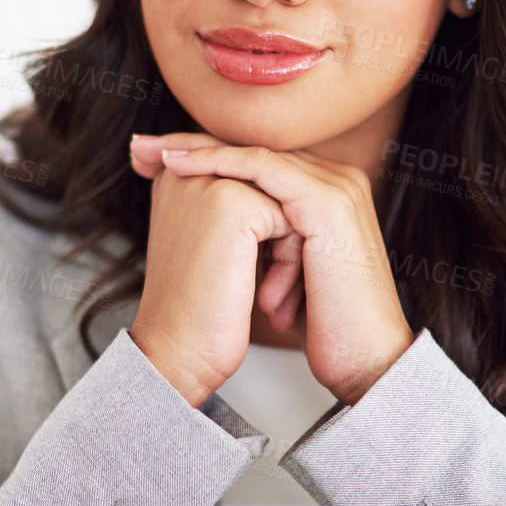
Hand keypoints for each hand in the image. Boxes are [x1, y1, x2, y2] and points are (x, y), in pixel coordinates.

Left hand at [131, 134, 415, 404]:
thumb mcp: (286, 271)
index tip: (152, 161)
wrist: (364, 360)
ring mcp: (336, 187)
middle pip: (253, 151)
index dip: (205, 157)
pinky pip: (261, 169)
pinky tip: (178, 165)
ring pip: (253, 155)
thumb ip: (264, 238)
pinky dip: (217, 164)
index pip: (258, 163)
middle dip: (193, 144)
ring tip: (152, 155)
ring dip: (198, 151)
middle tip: (141, 147)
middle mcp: (338, 181)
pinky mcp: (327, 202)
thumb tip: (217, 231)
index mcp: (328, 194)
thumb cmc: (324, 325)